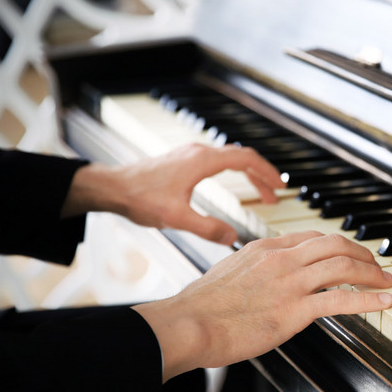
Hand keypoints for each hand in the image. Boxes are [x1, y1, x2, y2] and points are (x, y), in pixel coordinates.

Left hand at [61, 144, 284, 243]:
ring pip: (229, 159)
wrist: (111, 187)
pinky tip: (233, 186)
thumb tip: (233, 238)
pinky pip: (217, 161)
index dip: (266, 172)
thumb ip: (207, 228)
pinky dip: (233, 173)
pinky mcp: (182, 161)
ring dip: (248, 174)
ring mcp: (190, 155)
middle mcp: (198, 153)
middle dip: (262, 176)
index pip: (245, 159)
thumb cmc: (139, 198)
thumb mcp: (175, 218)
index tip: (281, 186)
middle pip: (241, 158)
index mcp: (202, 161)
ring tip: (261, 194)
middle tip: (275, 195)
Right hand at [132, 231, 391, 380]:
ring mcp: (289, 283)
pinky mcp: (294, 310)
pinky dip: (368, 300)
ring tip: (385, 281)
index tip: (348, 252)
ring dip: (371, 273)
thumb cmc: (201, 305)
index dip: (336, 244)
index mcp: (265, 249)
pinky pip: (340, 301)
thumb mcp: (229, 272)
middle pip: (334, 245)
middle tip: (375, 263)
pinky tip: (383, 302)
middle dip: (361, 253)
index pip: (311, 238)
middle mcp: (281, 259)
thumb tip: (264, 278)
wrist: (189, 323)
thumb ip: (252, 269)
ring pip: (343, 267)